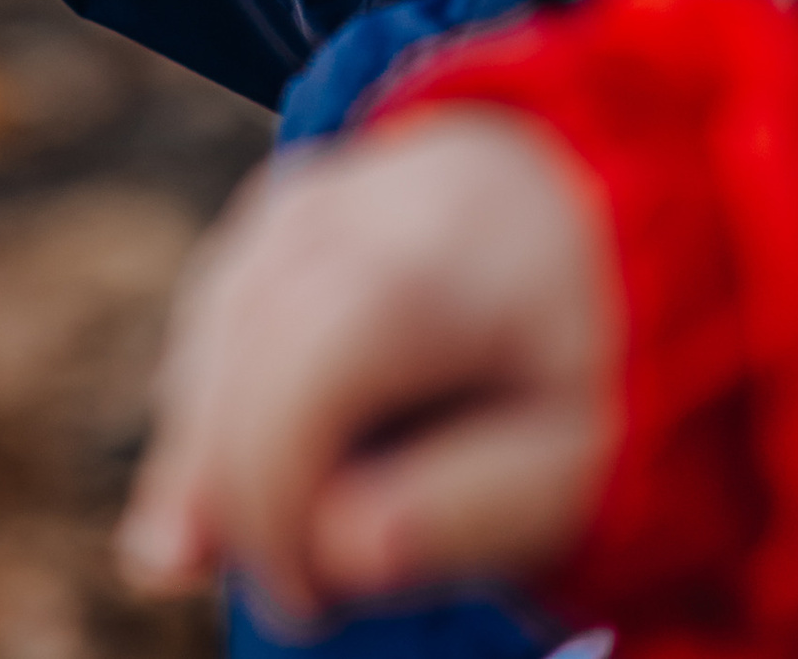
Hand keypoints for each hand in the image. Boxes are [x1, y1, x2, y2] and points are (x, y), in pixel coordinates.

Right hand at [118, 115, 618, 628]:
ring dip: (202, 443)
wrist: (595, 221)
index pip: (299, 370)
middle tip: (279, 598)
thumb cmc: (585, 357)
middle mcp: (356, 206)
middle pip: (242, 343)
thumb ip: (467, 507)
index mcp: (436, 265)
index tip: (305, 602)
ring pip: (216, 321)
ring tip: (218, 550)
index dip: (269, 494)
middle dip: (224, 481)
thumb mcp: (573, 452)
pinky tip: (226, 477)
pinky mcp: (284, 208)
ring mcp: (310, 196)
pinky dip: (210, 394)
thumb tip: (336, 553)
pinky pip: (221, 304)